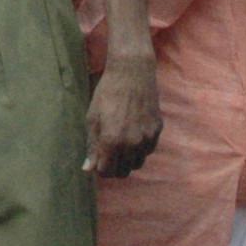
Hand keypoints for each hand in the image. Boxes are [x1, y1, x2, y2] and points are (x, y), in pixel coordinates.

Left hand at [84, 52, 160, 177]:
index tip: (98, 159)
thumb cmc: (107, 93)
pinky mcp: (157, 131)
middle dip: (114, 167)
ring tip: (120, 144)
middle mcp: (131, 143)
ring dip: (127, 160)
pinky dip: (139, 149)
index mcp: (112, 141)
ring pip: (137, 164)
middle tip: (108, 153)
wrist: (132, 73)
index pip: (106, 171)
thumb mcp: (93, 118)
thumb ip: (92, 146)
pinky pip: (148, 151)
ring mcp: (147, 138)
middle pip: (123, 172)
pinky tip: (132, 135)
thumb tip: (88, 169)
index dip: (100, 168)